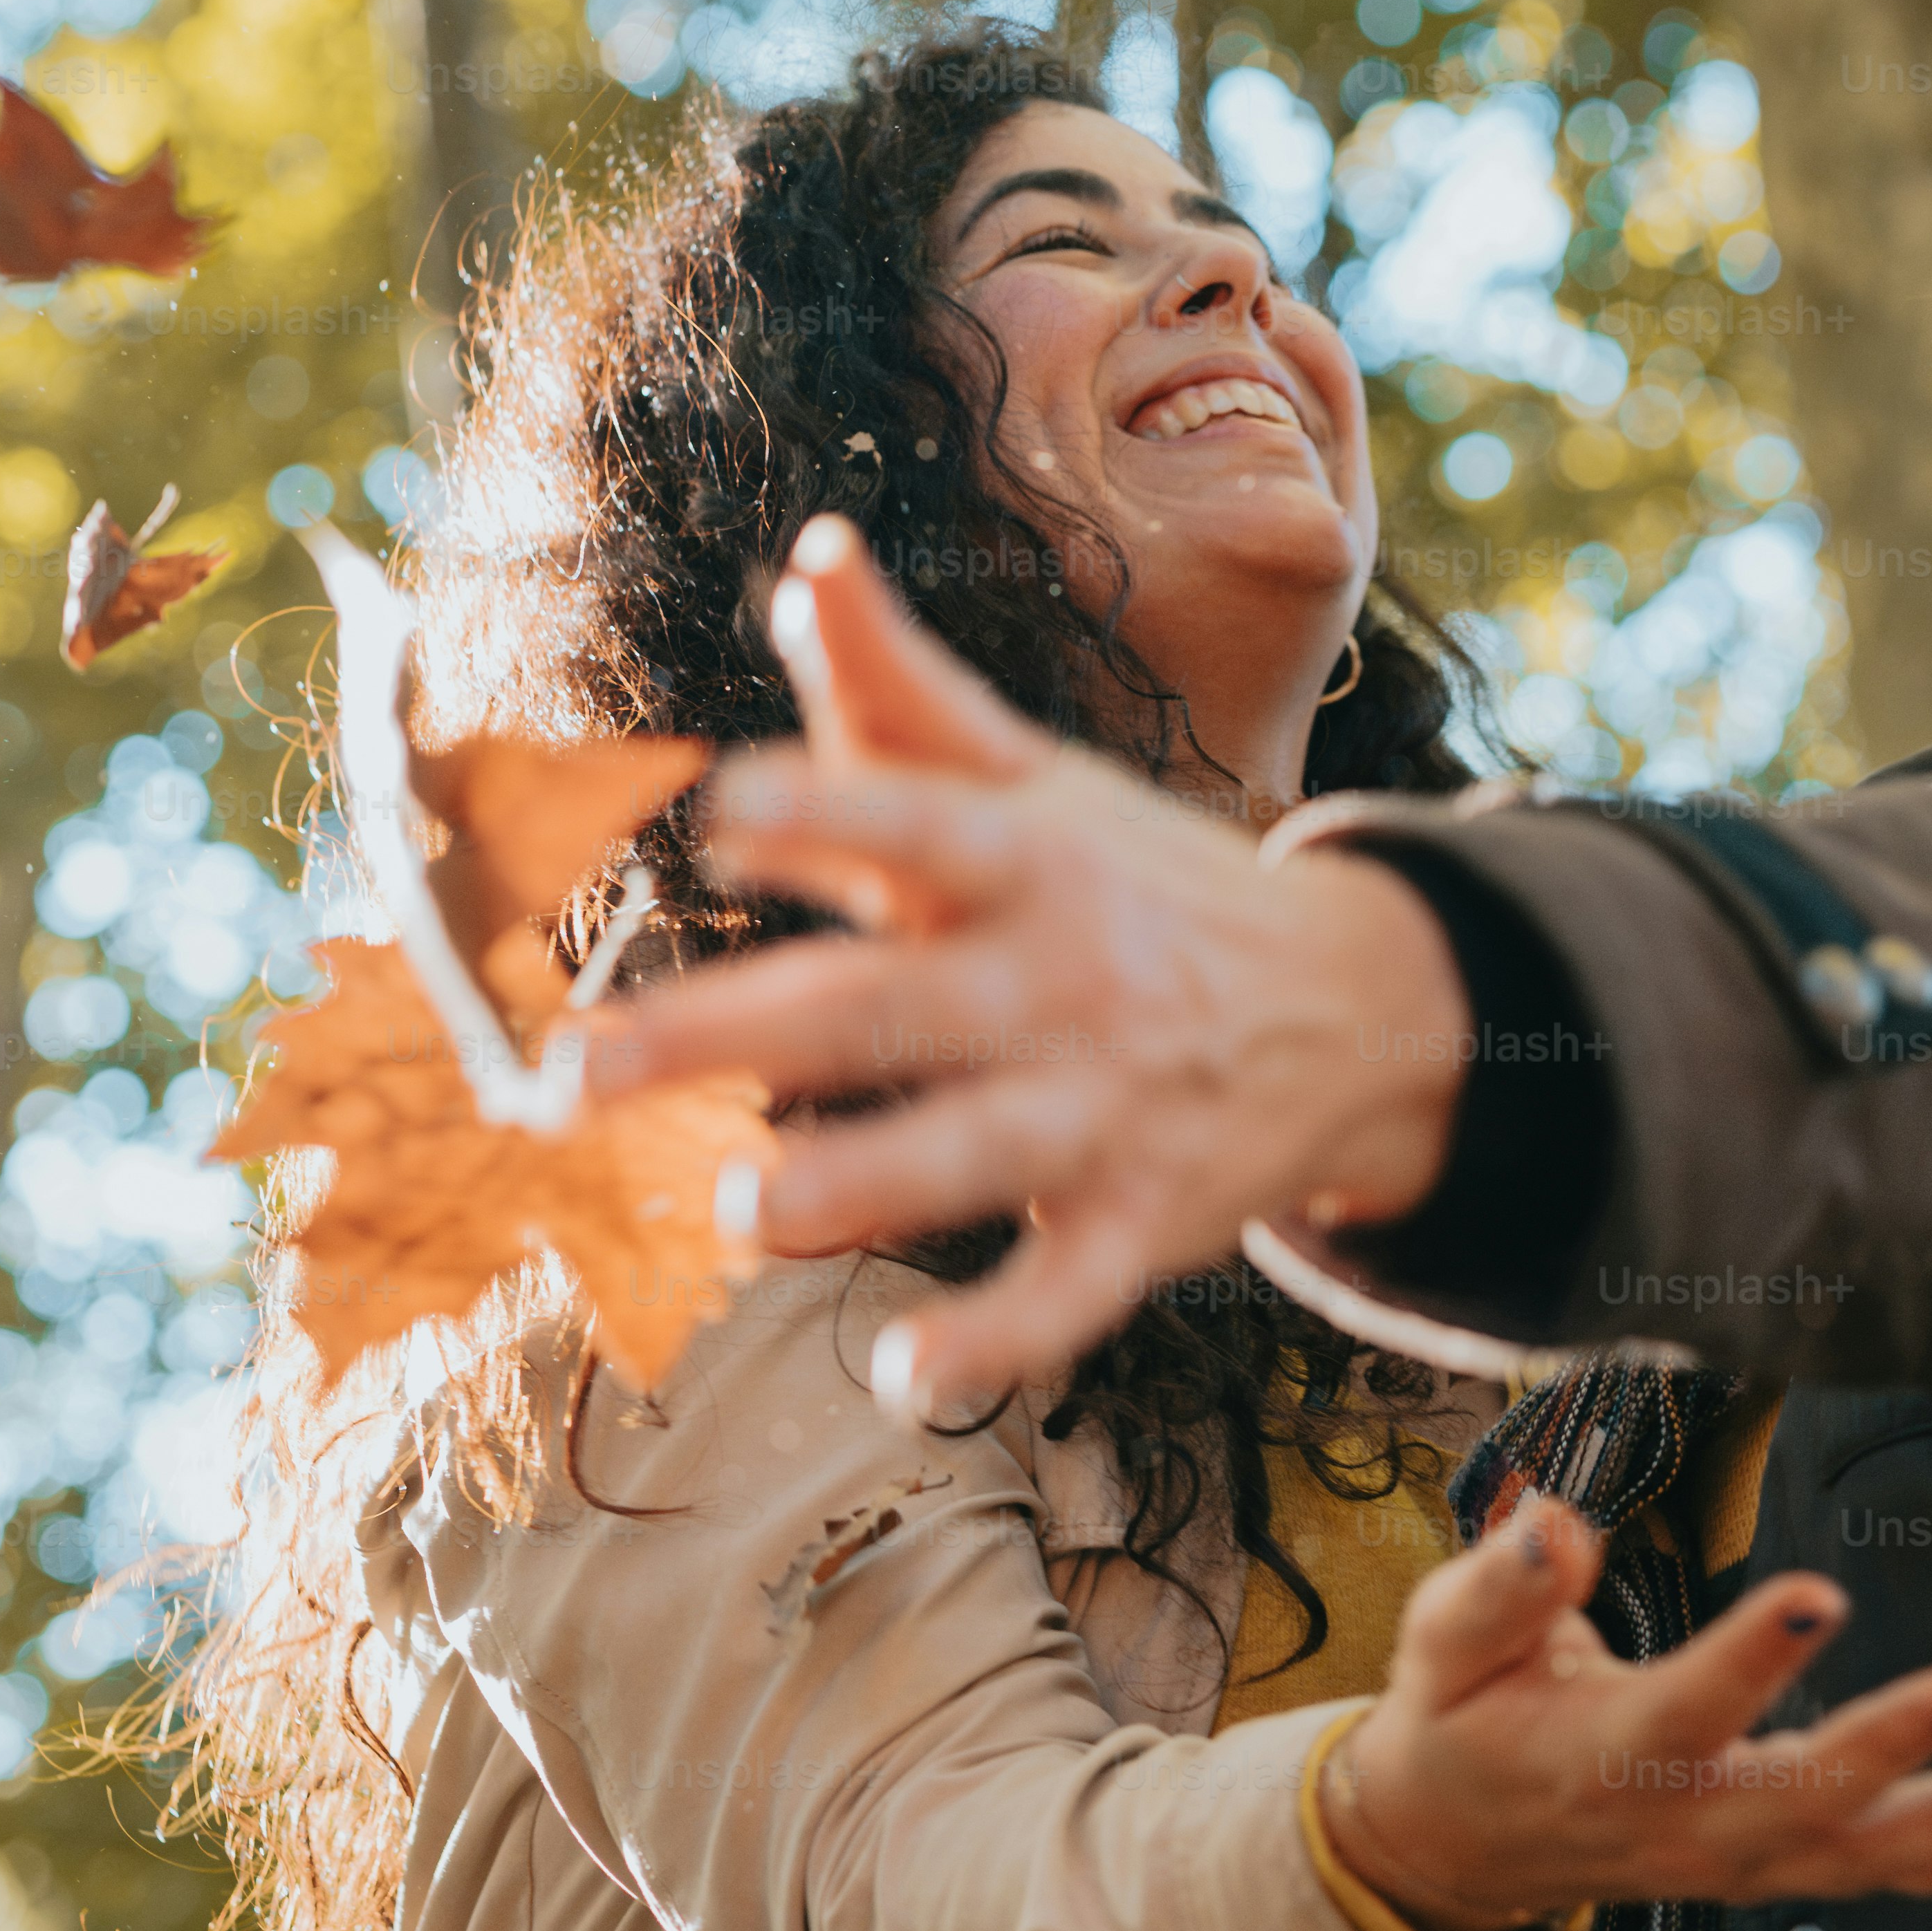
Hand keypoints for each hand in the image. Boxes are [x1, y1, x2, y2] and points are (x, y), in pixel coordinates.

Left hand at [587, 521, 1476, 1418]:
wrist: (1358, 1003)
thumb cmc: (1139, 883)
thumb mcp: (1041, 777)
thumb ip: (907, 689)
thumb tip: (812, 554)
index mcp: (1025, 857)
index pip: (918, 823)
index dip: (828, 814)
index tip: (722, 816)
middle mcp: (1061, 979)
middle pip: (884, 1008)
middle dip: (727, 1037)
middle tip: (573, 1073)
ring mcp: (1103, 1108)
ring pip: (969, 1153)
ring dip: (855, 1185)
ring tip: (739, 1210)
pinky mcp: (1142, 1224)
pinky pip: (1065, 1296)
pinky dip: (993, 1340)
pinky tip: (902, 1376)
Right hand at [1323, 1497, 1931, 1930]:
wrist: (1449, 1844)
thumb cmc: (1458, 1720)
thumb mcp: (1442, 1643)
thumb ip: (1501, 1587)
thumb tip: (1556, 1520)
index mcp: (1595, 1756)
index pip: (1681, 1708)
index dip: (1748, 1658)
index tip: (1816, 1594)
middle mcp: (1673, 1821)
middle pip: (1795, 1793)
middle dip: (1894, 1743)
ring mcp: (1720, 1858)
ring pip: (1850, 1849)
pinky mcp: (1751, 1871)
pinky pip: (1853, 1878)